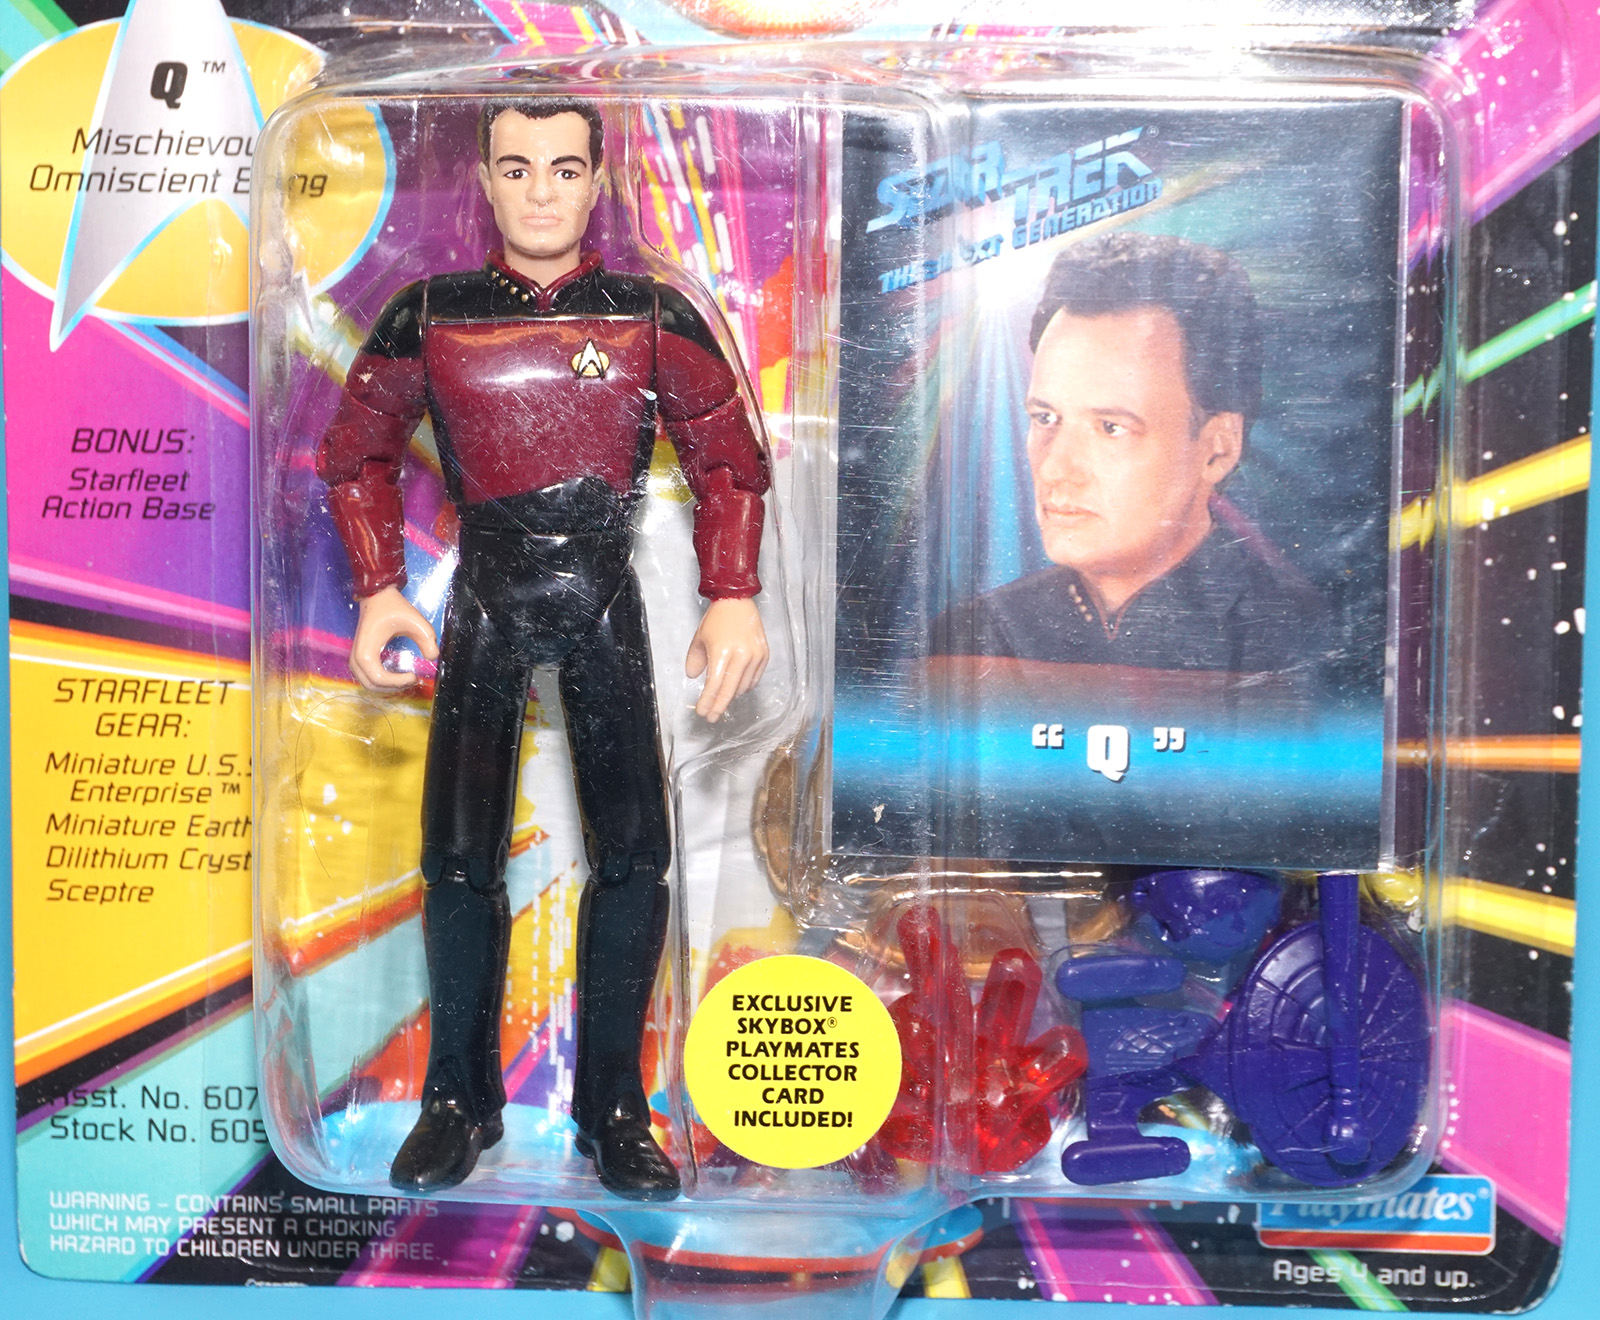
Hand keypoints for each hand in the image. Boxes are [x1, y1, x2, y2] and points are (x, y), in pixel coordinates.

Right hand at [350, 584, 438, 690]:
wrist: (377, 596)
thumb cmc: (393, 607)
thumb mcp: (415, 621)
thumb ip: (427, 639)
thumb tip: (432, 657)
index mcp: (366, 651)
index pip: (379, 679)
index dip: (398, 683)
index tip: (414, 676)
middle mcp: (356, 657)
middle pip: (371, 686)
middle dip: (393, 687)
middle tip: (412, 680)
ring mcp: (355, 657)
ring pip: (368, 684)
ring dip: (387, 687)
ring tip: (405, 679)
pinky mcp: (360, 656)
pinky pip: (367, 677)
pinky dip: (381, 682)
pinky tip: (396, 676)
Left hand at [686, 597, 767, 722]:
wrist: (737, 600)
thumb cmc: (717, 619)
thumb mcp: (699, 639)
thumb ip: (695, 661)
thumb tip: (694, 678)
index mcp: (722, 652)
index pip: (714, 685)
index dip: (708, 702)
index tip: (703, 712)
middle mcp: (741, 656)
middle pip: (729, 691)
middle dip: (719, 707)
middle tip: (712, 717)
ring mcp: (755, 656)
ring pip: (743, 687)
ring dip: (731, 695)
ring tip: (722, 697)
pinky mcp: (764, 655)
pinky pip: (754, 679)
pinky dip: (744, 685)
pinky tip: (736, 686)